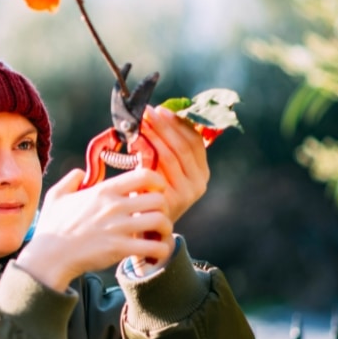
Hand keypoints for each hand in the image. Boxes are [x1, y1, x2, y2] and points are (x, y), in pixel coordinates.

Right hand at [17, 165, 174, 292]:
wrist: (49, 256)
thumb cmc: (52, 227)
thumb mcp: (56, 196)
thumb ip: (71, 180)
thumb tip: (80, 172)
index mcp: (104, 191)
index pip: (144, 175)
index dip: (157, 181)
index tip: (154, 192)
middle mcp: (114, 206)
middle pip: (159, 198)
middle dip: (164, 208)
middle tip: (157, 217)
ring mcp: (118, 227)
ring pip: (161, 221)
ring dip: (165, 229)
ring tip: (158, 236)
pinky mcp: (120, 249)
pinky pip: (154, 247)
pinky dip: (160, 250)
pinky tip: (153, 253)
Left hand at [139, 105, 209, 222]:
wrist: (146, 228)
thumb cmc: (152, 193)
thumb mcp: (166, 172)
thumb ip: (169, 150)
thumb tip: (160, 114)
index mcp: (202, 172)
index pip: (195, 140)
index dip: (179, 123)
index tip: (163, 110)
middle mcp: (199, 182)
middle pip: (182, 145)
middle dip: (164, 125)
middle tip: (148, 111)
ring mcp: (187, 192)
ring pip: (170, 154)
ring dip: (154, 135)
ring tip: (140, 122)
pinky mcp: (171, 199)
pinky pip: (157, 169)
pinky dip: (147, 152)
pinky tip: (135, 141)